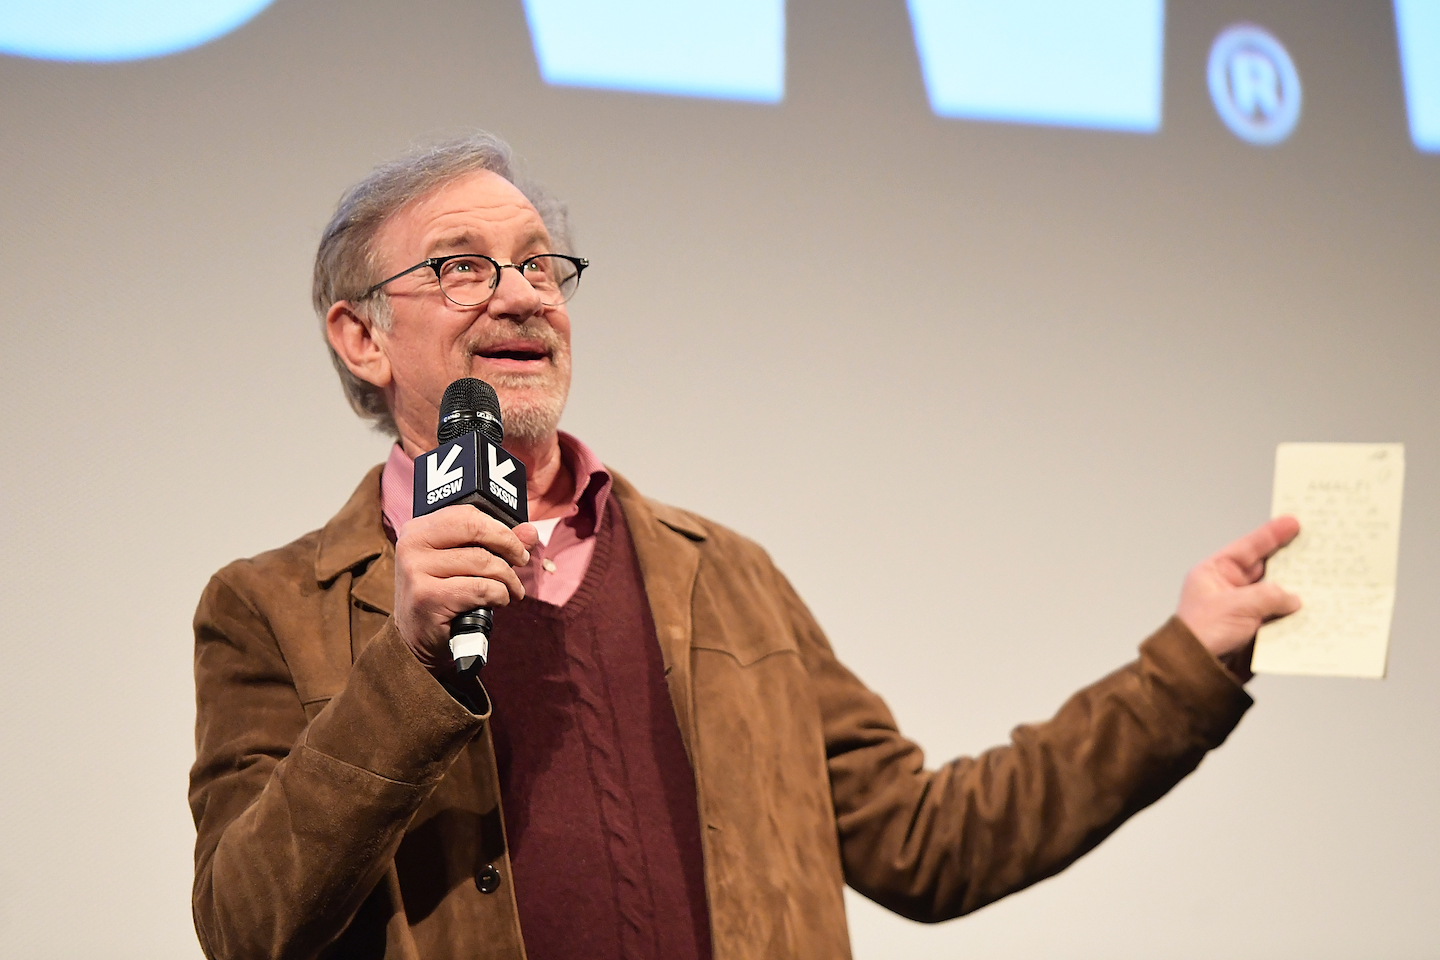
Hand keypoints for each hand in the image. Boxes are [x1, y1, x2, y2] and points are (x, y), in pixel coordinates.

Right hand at [394, 505, 538, 671]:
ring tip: (511, 590)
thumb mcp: (467, 565)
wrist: (415, 641)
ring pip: (483, 562)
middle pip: (476, 529)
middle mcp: (412, 544)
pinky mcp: (427, 597)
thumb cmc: (444, 597)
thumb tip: (530, 531)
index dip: (500, 528)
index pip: (468, 514)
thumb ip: (498, 544)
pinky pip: (481, 588)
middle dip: (509, 546)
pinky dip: (499, 596)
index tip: (517, 545)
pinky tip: (497, 602)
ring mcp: (416, 570)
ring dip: (508, 579)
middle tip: (522, 561)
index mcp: (418, 529)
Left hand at [1176, 516, 1301, 679]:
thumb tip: (1294, 599)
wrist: (1198, 675)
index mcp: (1215, 573)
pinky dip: (1295, 616)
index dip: (1272, 534)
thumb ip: (1269, 596)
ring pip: (1277, 595)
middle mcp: (1230, 588)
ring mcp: (1243, 610)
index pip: (1248, 548)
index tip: (1294, 521)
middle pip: (1267, 569)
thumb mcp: (1237, 607)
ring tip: (1324, 580)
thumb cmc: (1202, 636)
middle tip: (1317, 549)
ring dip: (1297, 592)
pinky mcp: (1254, 631)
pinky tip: (1315, 611)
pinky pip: (1280, 618)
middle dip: (1291, 562)